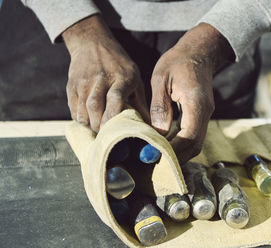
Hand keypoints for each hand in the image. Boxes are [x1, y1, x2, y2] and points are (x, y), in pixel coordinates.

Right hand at [63, 15, 148, 131]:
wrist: (92, 43)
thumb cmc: (120, 66)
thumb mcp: (135, 79)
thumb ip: (141, 103)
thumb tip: (151, 127)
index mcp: (121, 77)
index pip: (115, 98)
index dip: (113, 116)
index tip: (114, 131)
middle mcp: (100, 79)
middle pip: (95, 107)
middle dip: (99, 126)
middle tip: (106, 134)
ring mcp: (84, 81)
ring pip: (82, 110)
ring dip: (89, 124)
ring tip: (97, 128)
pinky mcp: (71, 84)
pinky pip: (73, 108)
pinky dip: (80, 118)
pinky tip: (88, 120)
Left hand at [150, 23, 233, 163]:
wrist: (199, 52)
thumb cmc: (178, 61)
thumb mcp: (161, 79)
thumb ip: (160, 106)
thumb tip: (158, 132)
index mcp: (196, 102)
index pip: (189, 136)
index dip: (172, 150)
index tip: (154, 155)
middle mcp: (205, 112)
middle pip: (194, 145)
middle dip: (175, 157)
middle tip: (154, 162)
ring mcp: (205, 115)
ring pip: (195, 144)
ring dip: (178, 153)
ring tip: (157, 157)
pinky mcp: (201, 116)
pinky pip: (193, 137)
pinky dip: (180, 145)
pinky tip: (165, 146)